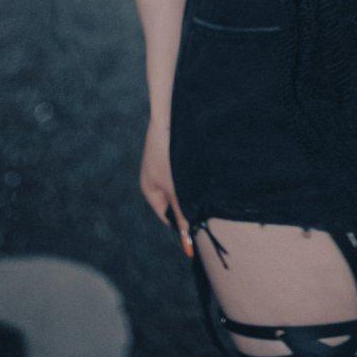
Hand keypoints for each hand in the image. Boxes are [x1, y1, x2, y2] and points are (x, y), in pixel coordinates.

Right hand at [139, 116, 193, 258]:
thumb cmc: (169, 153)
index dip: (181, 224)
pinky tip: (203, 171)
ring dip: (193, 190)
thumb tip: (186, 240)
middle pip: (173, 201)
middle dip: (188, 205)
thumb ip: (182, 213)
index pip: (166, 216)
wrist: (168, 116)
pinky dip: (193, 176)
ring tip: (205, 187)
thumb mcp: (176, 187)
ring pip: (181, 186)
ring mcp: (162, 166)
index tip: (198, 228)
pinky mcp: (174, 153)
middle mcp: (154, 179)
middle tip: (206, 207)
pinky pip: (184, 172)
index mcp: (149, 190)